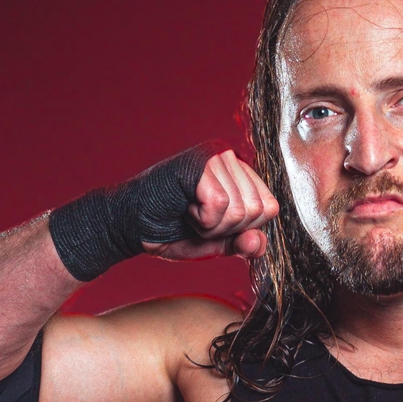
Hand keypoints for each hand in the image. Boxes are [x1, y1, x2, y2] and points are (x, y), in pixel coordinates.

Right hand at [143, 148, 278, 260]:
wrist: (132, 226)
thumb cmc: (174, 229)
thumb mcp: (219, 243)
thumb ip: (244, 244)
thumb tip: (258, 242)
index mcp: (241, 173)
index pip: (270, 208)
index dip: (241, 228)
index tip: (213, 220)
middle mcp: (231, 158)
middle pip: (257, 210)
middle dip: (226, 228)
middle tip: (198, 218)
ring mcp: (216, 157)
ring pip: (239, 210)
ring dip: (211, 225)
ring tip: (189, 212)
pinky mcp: (199, 164)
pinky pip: (220, 205)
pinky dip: (201, 220)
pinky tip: (184, 208)